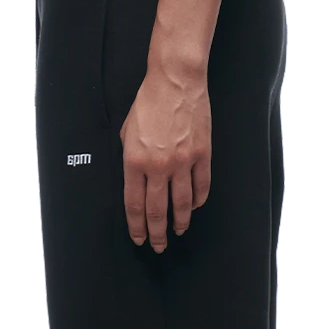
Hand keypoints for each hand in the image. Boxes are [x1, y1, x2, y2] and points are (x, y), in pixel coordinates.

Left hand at [120, 62, 211, 250]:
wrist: (175, 83)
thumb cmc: (149, 102)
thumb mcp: (126, 131)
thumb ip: (129, 157)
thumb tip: (135, 177)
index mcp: (134, 161)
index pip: (134, 205)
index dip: (136, 226)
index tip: (139, 238)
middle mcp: (158, 166)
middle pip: (157, 211)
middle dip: (156, 233)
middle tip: (158, 245)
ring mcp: (182, 162)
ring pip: (182, 204)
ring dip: (180, 222)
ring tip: (179, 231)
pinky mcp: (202, 155)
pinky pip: (201, 186)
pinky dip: (198, 200)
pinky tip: (195, 206)